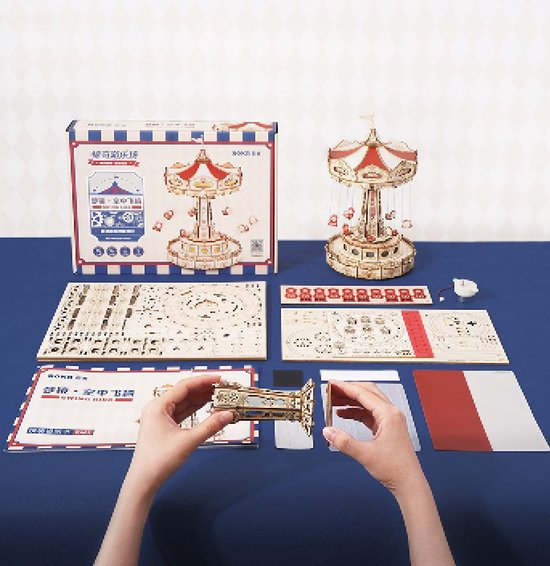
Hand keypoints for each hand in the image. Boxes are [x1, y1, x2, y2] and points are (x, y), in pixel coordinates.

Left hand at [127, 374, 233, 493]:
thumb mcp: (188, 441)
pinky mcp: (165, 426)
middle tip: (222, 388)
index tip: (218, 379)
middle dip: (204, 389)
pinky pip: (183, 411)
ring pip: (184, 402)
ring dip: (201, 399)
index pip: (184, 386)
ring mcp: (160, 417)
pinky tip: (207, 407)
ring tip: (218, 395)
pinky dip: (195, 409)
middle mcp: (157, 408)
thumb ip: (210, 426)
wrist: (144, 481)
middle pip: (185, 392)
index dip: (203, 380)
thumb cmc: (156, 462)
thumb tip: (227, 415)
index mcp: (158, 406)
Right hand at [323, 381, 423, 495]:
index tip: (332, 384)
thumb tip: (328, 431)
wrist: (409, 483)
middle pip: (367, 392)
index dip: (345, 387)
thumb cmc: (396, 469)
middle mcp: (391, 414)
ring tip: (334, 401)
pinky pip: (369, 413)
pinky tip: (344, 414)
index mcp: (389, 415)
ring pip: (367, 402)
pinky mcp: (387, 427)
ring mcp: (390, 420)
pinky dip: (355, 411)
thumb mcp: (365, 455)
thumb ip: (344, 442)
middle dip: (348, 390)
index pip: (363, 393)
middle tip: (332, 390)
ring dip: (350, 400)